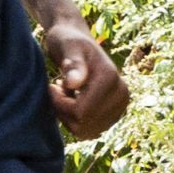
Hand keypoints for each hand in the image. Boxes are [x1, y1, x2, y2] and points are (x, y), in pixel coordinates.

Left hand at [43, 20, 128, 140]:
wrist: (77, 43)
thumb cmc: (68, 41)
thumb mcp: (67, 46)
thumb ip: (72, 63)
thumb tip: (74, 83)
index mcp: (111, 79)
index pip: (80, 112)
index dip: (60, 104)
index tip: (52, 86)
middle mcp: (121, 94)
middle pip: (83, 125)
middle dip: (64, 111)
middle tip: (56, 90)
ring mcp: (120, 107)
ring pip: (85, 131)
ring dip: (69, 116)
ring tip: (65, 94)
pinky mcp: (114, 115)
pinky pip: (88, 131)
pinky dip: (75, 120)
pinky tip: (72, 101)